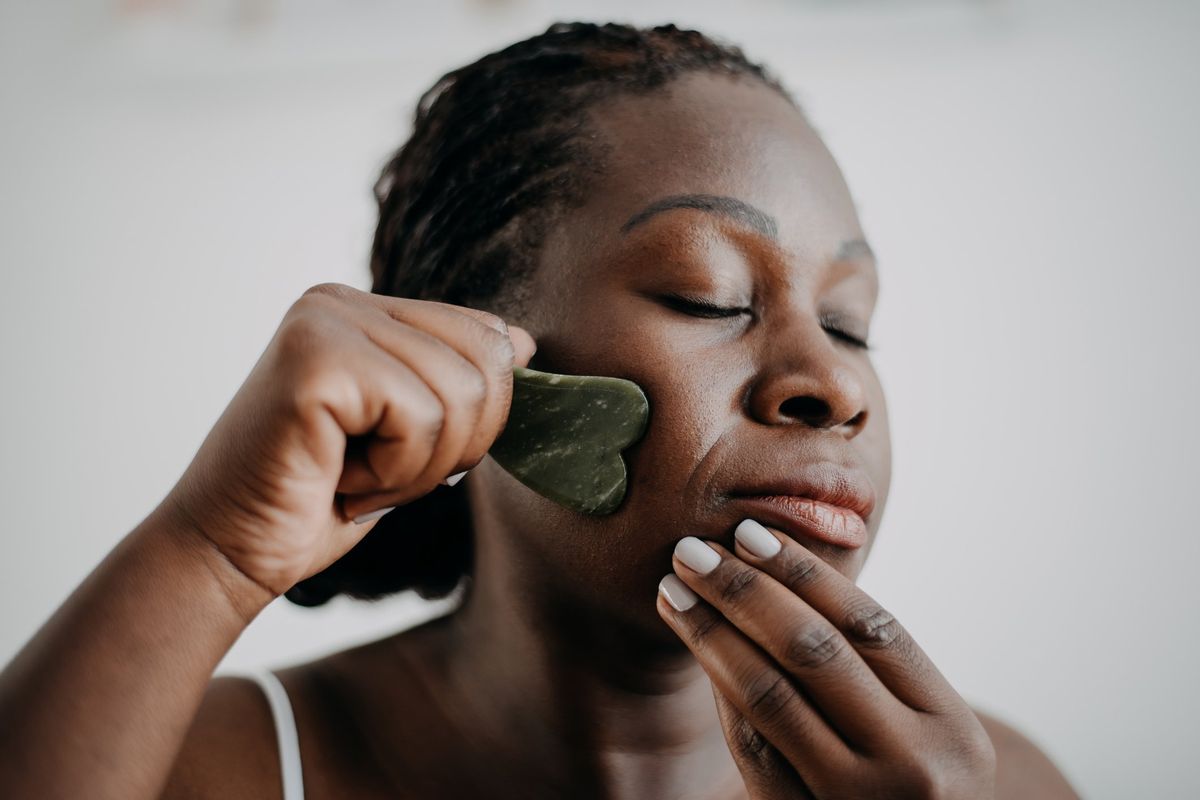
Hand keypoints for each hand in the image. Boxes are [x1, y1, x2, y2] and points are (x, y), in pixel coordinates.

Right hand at [160, 282, 535, 596]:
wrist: (227, 553)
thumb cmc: (316, 501)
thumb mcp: (408, 437)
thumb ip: (457, 384)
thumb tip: (523, 342)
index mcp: (366, 310)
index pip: (488, 336)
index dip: (479, 417)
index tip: (407, 455)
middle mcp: (342, 301)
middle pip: (487, 362)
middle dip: (456, 445)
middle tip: (381, 473)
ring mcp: (324, 322)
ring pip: (461, 394)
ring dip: (419, 467)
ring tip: (354, 476)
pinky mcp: (315, 359)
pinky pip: (419, 417)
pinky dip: (393, 473)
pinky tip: (337, 477)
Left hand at [656, 520, 995, 798]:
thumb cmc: (910, 793)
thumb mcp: (924, 739)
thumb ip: (875, 674)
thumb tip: (778, 570)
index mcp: (954, 730)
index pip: (871, 626)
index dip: (804, 572)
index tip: (748, 531)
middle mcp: (916, 768)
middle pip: (815, 651)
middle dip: (745, 591)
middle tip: (691, 550)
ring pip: (771, 697)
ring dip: (713, 633)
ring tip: (674, 591)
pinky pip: (752, 747)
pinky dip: (720, 692)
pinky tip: (696, 650)